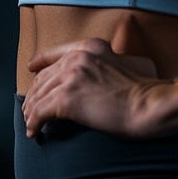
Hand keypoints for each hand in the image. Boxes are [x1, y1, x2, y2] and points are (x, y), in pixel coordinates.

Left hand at [21, 37, 172, 139]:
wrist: (148, 104)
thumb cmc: (143, 90)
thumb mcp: (124, 62)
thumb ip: (107, 62)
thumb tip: (96, 77)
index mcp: (90, 46)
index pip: (56, 53)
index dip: (40, 62)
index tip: (31, 68)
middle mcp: (77, 57)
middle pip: (44, 76)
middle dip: (34, 94)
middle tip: (30, 108)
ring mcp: (71, 77)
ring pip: (39, 95)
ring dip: (31, 111)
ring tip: (30, 123)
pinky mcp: (67, 99)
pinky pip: (40, 112)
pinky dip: (34, 123)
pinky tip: (34, 132)